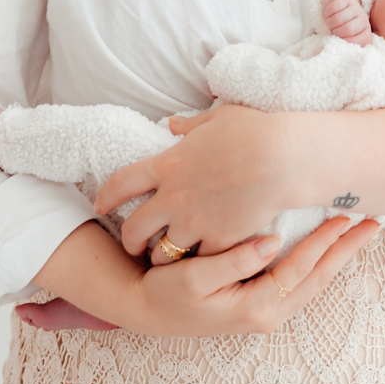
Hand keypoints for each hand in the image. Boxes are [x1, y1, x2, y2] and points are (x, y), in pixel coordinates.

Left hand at [95, 105, 299, 256]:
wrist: (284, 158)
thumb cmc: (254, 131)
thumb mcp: (217, 119)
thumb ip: (189, 127)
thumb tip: (172, 126)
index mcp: (169, 164)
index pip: (121, 183)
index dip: (106, 195)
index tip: (101, 204)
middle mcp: (174, 197)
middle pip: (135, 228)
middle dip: (130, 240)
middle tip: (134, 245)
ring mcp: (195, 222)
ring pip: (163, 253)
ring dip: (163, 256)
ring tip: (168, 259)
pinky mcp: (219, 241)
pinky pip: (199, 261)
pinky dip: (199, 264)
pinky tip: (202, 264)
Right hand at [126, 217, 378, 335]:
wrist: (147, 310)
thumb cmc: (166, 292)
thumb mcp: (193, 278)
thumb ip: (234, 261)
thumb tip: (273, 242)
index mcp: (255, 307)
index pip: (301, 270)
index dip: (325, 242)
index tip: (347, 217)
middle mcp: (267, 312)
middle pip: (317, 278)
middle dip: (346, 250)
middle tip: (372, 222)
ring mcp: (266, 308)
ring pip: (313, 279)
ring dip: (337, 253)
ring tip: (359, 229)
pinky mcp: (260, 298)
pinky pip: (299, 278)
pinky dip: (318, 258)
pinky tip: (329, 242)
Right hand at [322, 0, 373, 44]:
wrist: (339, 7)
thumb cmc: (341, 26)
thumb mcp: (345, 37)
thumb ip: (347, 42)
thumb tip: (343, 45)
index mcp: (366, 32)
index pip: (359, 41)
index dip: (346, 41)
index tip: (340, 38)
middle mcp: (364, 20)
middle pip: (348, 29)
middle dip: (336, 31)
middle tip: (333, 28)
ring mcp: (356, 8)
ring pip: (338, 18)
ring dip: (330, 22)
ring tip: (330, 21)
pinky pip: (333, 7)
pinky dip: (327, 12)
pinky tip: (329, 13)